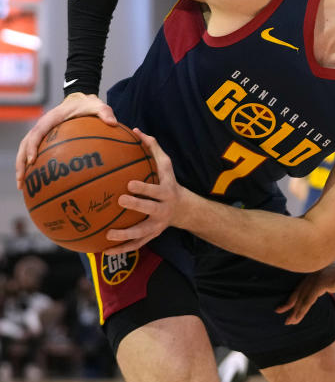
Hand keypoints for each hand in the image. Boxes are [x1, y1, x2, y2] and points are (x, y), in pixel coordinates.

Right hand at [16, 93, 117, 189]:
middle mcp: (42, 126)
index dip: (31, 147)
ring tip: (22, 185)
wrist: (80, 100)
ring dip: (22, 166)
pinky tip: (36, 181)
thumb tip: (113, 123)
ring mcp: (42, 133)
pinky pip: (34, 151)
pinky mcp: (44, 139)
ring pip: (25, 150)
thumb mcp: (98, 106)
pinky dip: (31, 165)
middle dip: (21, 162)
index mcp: (51, 119)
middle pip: (25, 145)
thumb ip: (105, 113)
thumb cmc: (88, 105)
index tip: (32, 161)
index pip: (37, 133)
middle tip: (22, 180)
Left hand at [103, 129, 185, 253]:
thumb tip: (136, 130)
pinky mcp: (152, 236)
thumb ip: (153, 148)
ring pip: (143, 232)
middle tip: (120, 201)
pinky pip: (136, 245)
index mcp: (166, 192)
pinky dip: (122, 249)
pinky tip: (104, 251)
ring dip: (126, 235)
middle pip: (151, 209)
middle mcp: (163, 210)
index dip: (145, 188)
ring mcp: (157, 225)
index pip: (156, 190)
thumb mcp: (165, 166)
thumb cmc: (168, 182)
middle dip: (137, 206)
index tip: (129, 183)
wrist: (183, 208)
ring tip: (108, 235)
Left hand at [276, 257, 334, 324]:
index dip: (297, 296)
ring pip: (303, 296)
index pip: (306, 285)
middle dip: (290, 302)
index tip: (288, 306)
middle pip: (300, 290)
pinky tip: (296, 318)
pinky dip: (302, 309)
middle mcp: (318, 273)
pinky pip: (308, 299)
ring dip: (295, 310)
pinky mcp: (322, 282)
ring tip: (289, 322)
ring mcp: (319, 277)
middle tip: (280, 312)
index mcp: (323, 273)